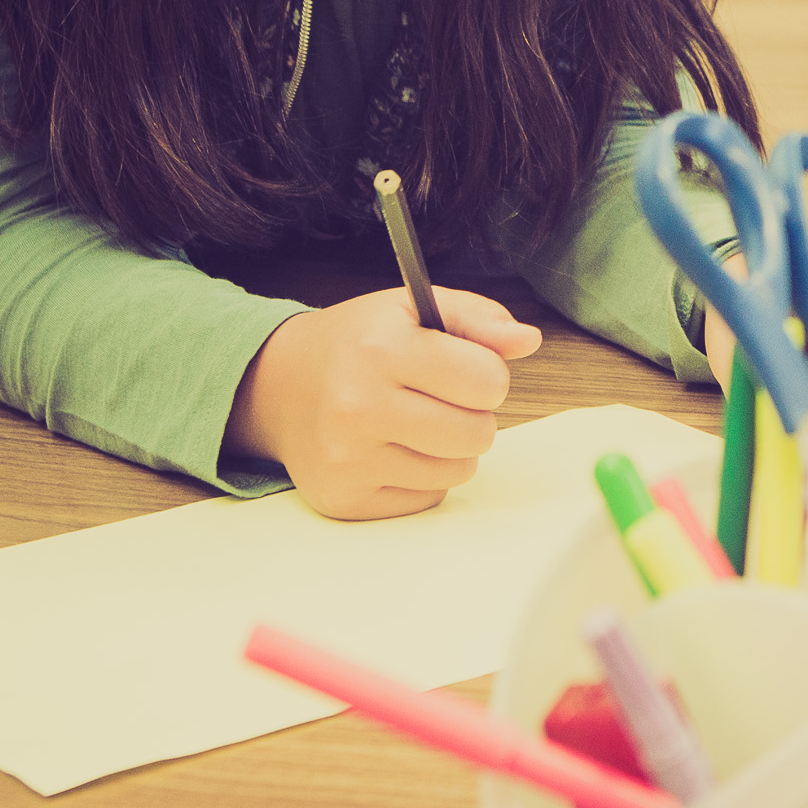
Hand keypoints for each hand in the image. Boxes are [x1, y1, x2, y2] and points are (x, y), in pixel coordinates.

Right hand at [229, 285, 538, 519]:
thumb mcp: (414, 308)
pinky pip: (428, 498)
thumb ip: (478, 318)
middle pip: (478, 434)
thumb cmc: (359, 343)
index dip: (486, 374)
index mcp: (380, 349)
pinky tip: (389, 448)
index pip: (487, 381)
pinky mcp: (345, 498)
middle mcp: (358, 406)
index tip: (462, 368)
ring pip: (459, 470)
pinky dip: (422, 476)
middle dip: (471, 414)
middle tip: (436, 397)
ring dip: (449, 448)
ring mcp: (347, 459)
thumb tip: (527, 340)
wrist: (280, 385)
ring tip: (413, 421)